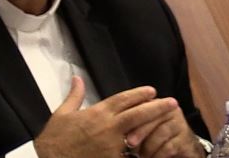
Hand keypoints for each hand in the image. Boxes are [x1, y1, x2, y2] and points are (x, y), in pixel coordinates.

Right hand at [34, 77, 178, 157]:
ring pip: (139, 135)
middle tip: (172, 103)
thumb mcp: (61, 112)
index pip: (122, 100)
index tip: (152, 91)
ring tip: (168, 125)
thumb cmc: (55, 138)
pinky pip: (133, 155)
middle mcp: (108, 128)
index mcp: (96, 113)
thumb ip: (74, 95)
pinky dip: (144, 152)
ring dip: (154, 129)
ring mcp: (113, 146)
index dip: (138, 94)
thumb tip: (77, 78)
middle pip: (137, 115)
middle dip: (156, 108)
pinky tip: (156, 150)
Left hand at [125, 105, 205, 157]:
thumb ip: (132, 123)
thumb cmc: (154, 136)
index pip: (140, 105)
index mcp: (154, 102)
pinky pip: (169, 146)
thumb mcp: (142, 128)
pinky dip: (158, 155)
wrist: (181, 148)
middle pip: (150, 117)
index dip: (131, 116)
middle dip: (139, 131)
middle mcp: (169, 109)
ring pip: (160, 132)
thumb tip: (118, 131)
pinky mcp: (186, 139)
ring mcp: (179, 123)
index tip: (121, 127)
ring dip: (148, 146)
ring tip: (141, 155)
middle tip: (129, 143)